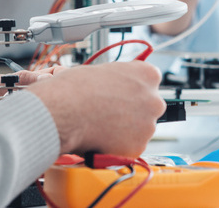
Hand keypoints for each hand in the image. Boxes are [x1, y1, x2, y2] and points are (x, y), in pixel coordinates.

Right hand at [27, 61, 164, 157]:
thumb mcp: (106, 70)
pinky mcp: (137, 147)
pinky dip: (119, 146)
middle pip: (148, 107)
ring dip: (126, 129)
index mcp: (148, 75)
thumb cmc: (76, 88)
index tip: (123, 95)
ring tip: (102, 126)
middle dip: (133, 111)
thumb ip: (122, 78)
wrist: (64, 111)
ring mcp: (148, 125)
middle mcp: (154, 100)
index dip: (132, 90)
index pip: (149, 82)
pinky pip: (131, 147)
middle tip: (111, 113)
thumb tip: (120, 85)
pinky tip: (102, 138)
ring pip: (141, 129)